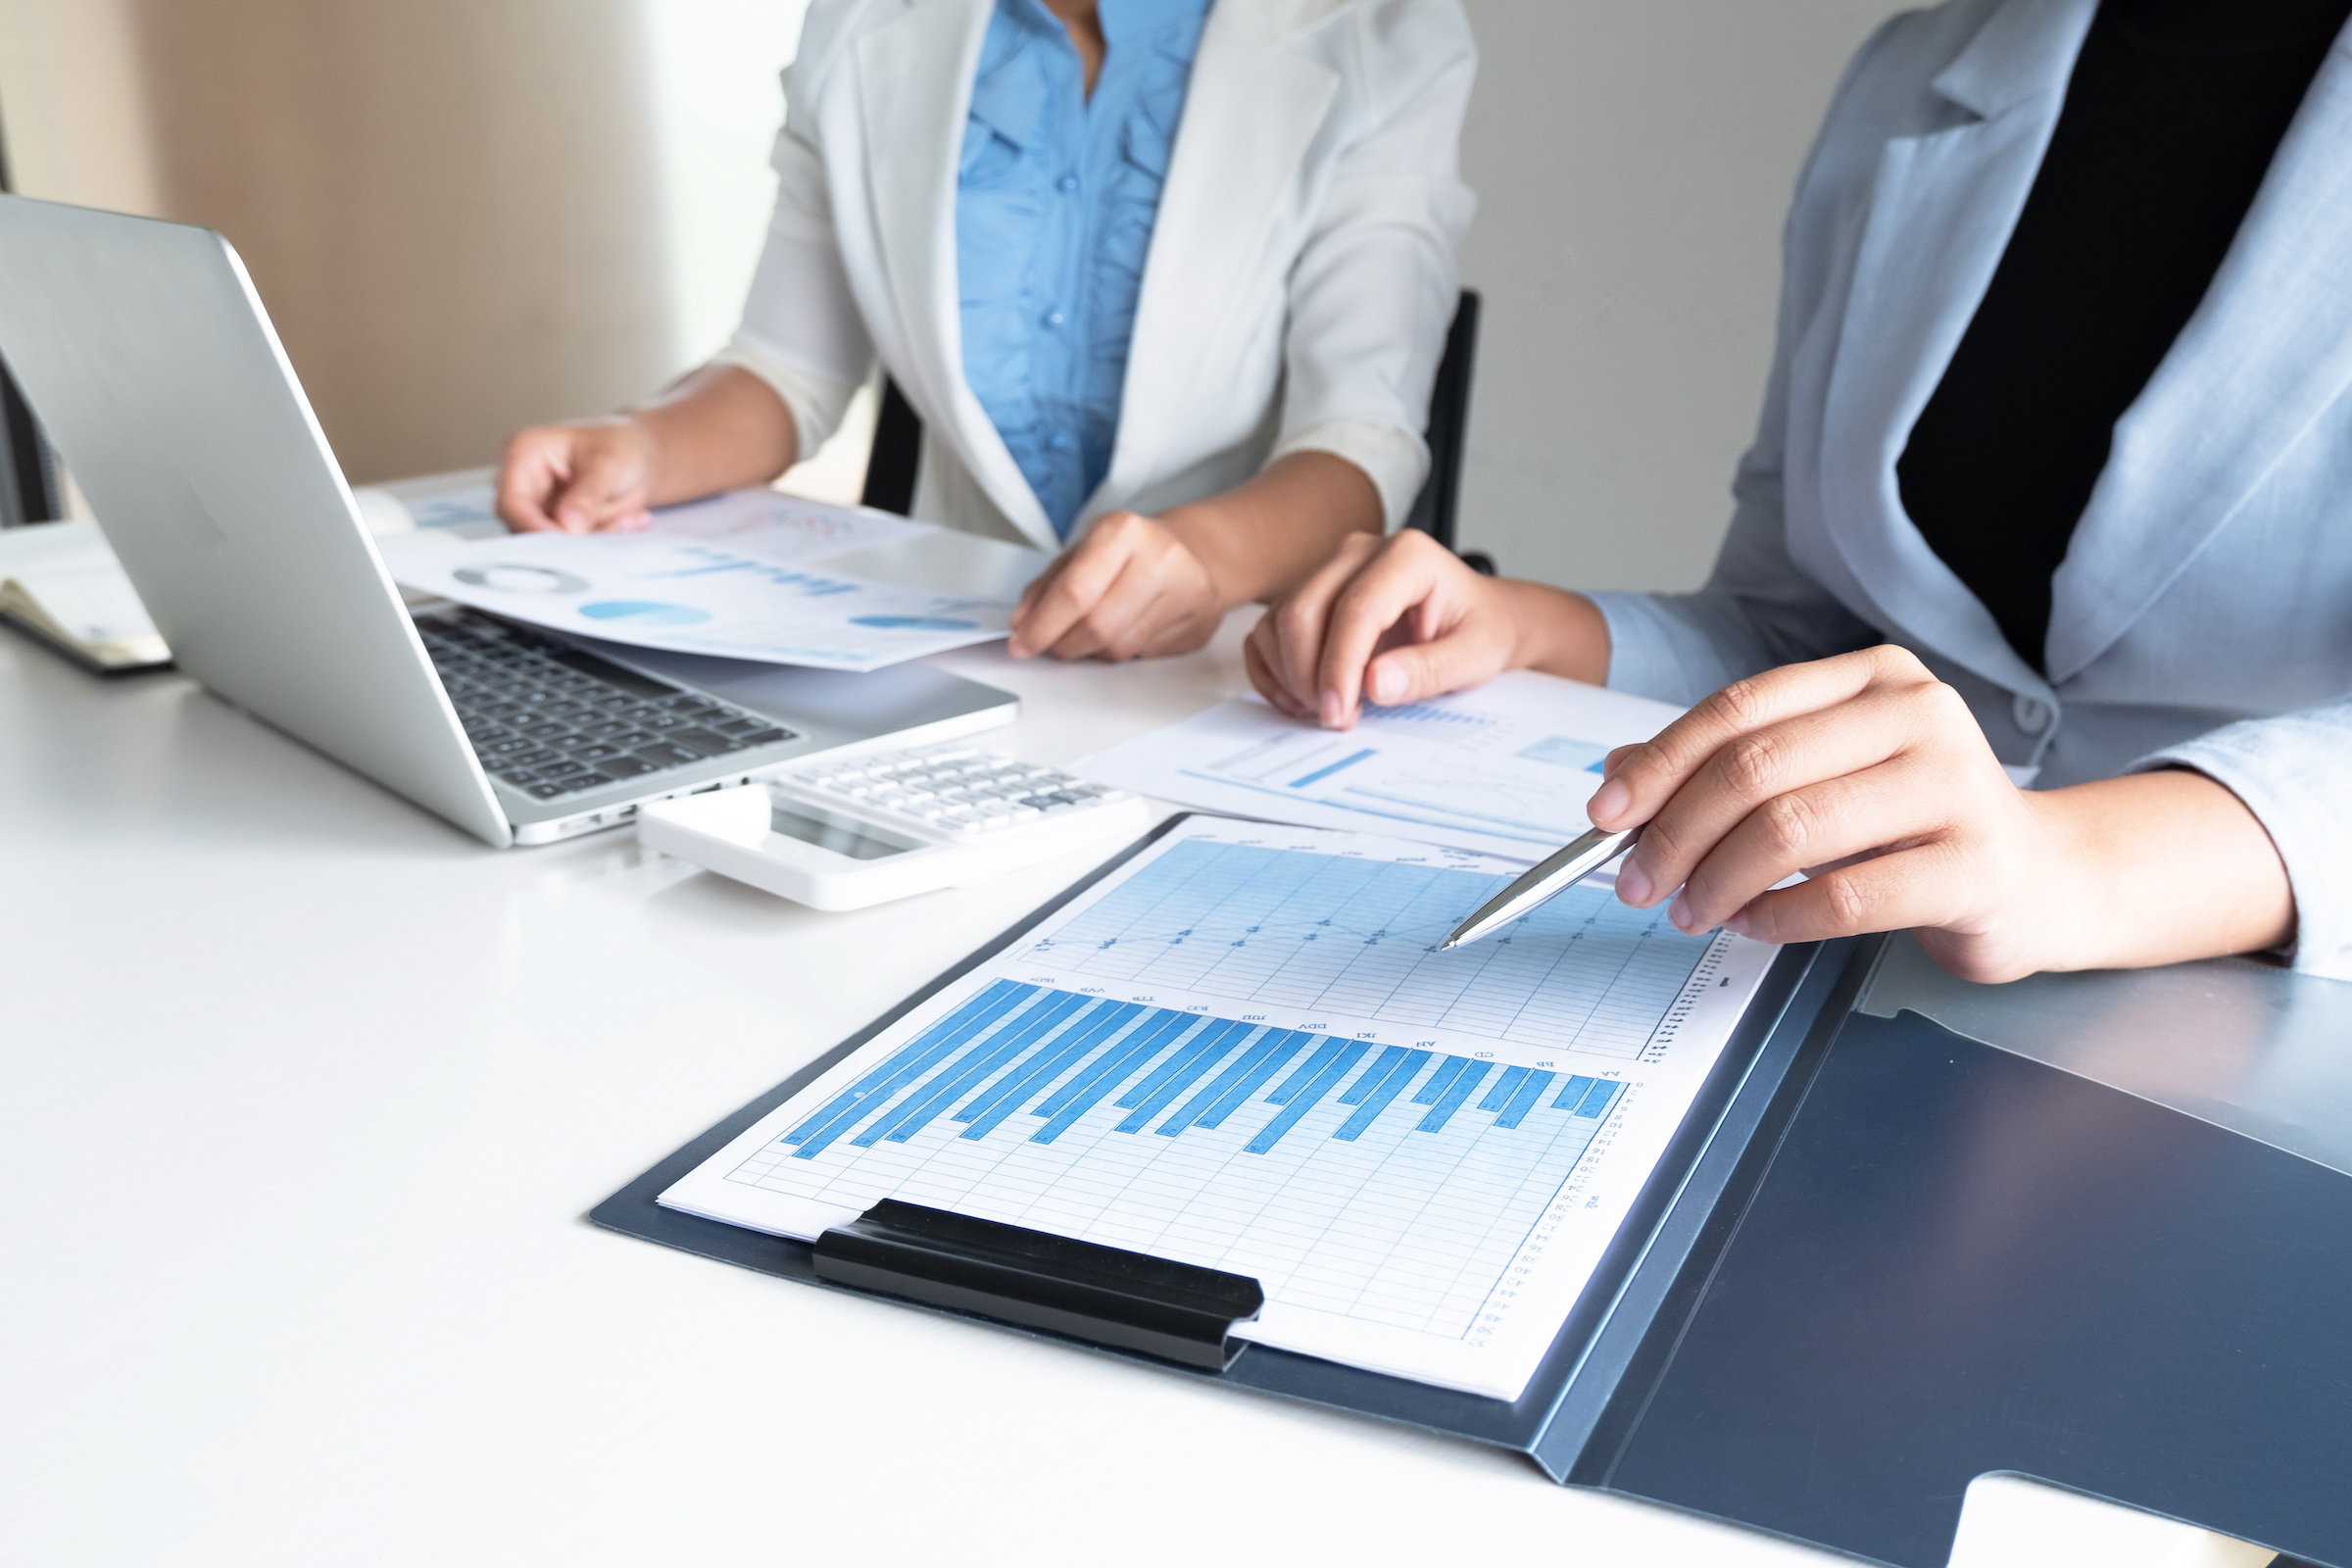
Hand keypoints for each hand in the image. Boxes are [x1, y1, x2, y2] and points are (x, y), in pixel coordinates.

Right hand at [495, 417, 658, 533]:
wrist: (637, 457)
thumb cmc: (619, 447)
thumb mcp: (609, 465)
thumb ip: (588, 496)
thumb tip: (568, 525)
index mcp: (523, 452)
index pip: (513, 502)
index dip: (535, 528)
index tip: (567, 544)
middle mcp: (520, 481)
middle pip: (526, 526)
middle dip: (571, 536)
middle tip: (614, 527)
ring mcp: (535, 506)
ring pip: (549, 542)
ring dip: (591, 538)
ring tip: (627, 516)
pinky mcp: (552, 526)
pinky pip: (569, 547)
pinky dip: (599, 540)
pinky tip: (626, 520)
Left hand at [1007, 511, 1224, 660]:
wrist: (1191, 549)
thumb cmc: (1129, 552)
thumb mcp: (1081, 553)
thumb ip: (1047, 587)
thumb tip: (1023, 624)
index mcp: (1122, 531)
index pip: (1075, 591)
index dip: (1042, 626)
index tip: (1023, 643)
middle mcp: (1160, 557)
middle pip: (1098, 626)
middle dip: (1065, 645)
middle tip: (1052, 645)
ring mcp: (1188, 589)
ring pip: (1121, 647)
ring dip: (1092, 652)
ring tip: (1089, 635)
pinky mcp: (1202, 619)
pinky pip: (1146, 655)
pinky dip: (1123, 652)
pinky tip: (1125, 630)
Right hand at [1245, 528, 1603, 725]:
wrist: (1480, 617)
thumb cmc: (1480, 630)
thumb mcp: (1475, 657)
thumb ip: (1429, 670)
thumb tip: (1374, 684)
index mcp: (1407, 556)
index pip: (1355, 609)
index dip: (1339, 667)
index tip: (1338, 715)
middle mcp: (1359, 552)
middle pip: (1303, 611)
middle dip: (1309, 676)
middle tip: (1336, 721)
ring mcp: (1330, 569)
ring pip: (1279, 622)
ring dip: (1290, 676)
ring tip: (1326, 710)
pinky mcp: (1311, 593)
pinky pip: (1269, 630)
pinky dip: (1272, 669)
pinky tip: (1299, 699)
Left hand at [1587, 645, 2291, 981]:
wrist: (2045, 878)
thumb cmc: (1915, 825)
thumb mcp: (1821, 777)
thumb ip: (1729, 766)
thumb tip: (1617, 774)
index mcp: (1872, 677)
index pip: (1739, 709)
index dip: (1660, 763)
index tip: (1605, 815)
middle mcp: (1918, 715)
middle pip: (1756, 766)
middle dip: (1677, 831)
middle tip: (1636, 880)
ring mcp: (1956, 785)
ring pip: (1794, 828)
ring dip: (1719, 879)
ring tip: (1691, 910)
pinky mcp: (1977, 866)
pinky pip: (1847, 896)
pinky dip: (1780, 918)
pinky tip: (1754, 926)